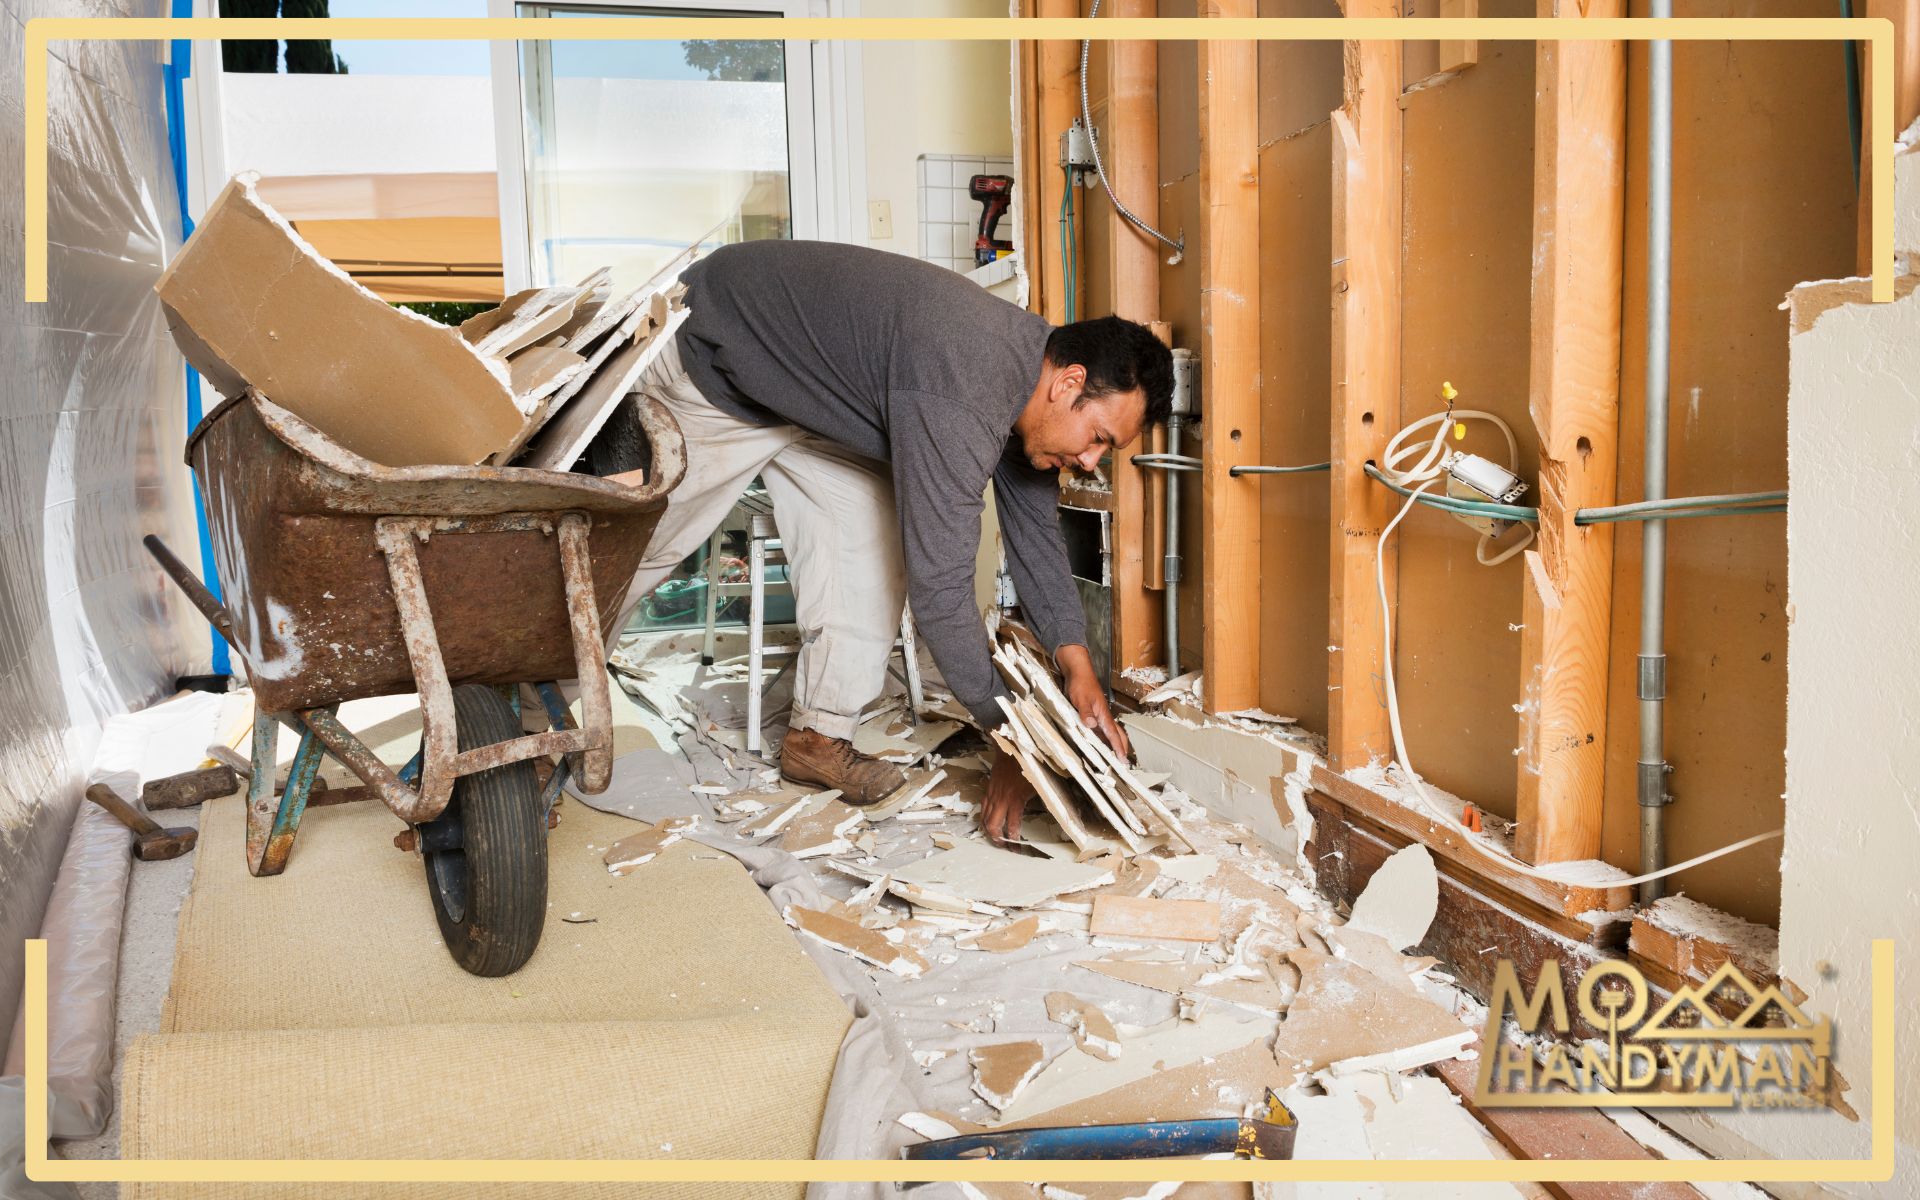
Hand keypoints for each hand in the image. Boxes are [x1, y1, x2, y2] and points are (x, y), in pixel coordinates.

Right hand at [980, 748, 1036, 846]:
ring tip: (995, 839)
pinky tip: (987, 823)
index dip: (1013, 839)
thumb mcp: (1039, 783)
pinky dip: (983, 818)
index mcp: (1015, 800)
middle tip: (1004, 846)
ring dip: (988, 831)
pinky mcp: (988, 790)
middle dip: (997, 839)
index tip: (1017, 849)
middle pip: (993, 826)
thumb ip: (1044, 796)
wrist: (1010, 749)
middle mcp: (1001, 800)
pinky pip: (982, 808)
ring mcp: (992, 795)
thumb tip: (1055, 807)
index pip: (1012, 825)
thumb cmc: (1027, 765)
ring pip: (984, 819)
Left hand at [1056, 644, 1130, 759]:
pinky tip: (1098, 745)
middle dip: (1122, 748)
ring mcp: (1098, 716)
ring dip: (1112, 746)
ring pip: (1109, 734)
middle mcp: (1103, 717)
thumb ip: (1086, 712)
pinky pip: (1100, 731)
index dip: (1118, 748)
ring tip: (1114, 759)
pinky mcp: (1092, 715)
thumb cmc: (1081, 683)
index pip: (1114, 735)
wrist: (1078, 671)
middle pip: (1117, 735)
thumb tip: (1091, 725)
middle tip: (1124, 763)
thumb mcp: (1081, 699)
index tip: (1124, 760)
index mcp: (1103, 715)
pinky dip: (1102, 740)